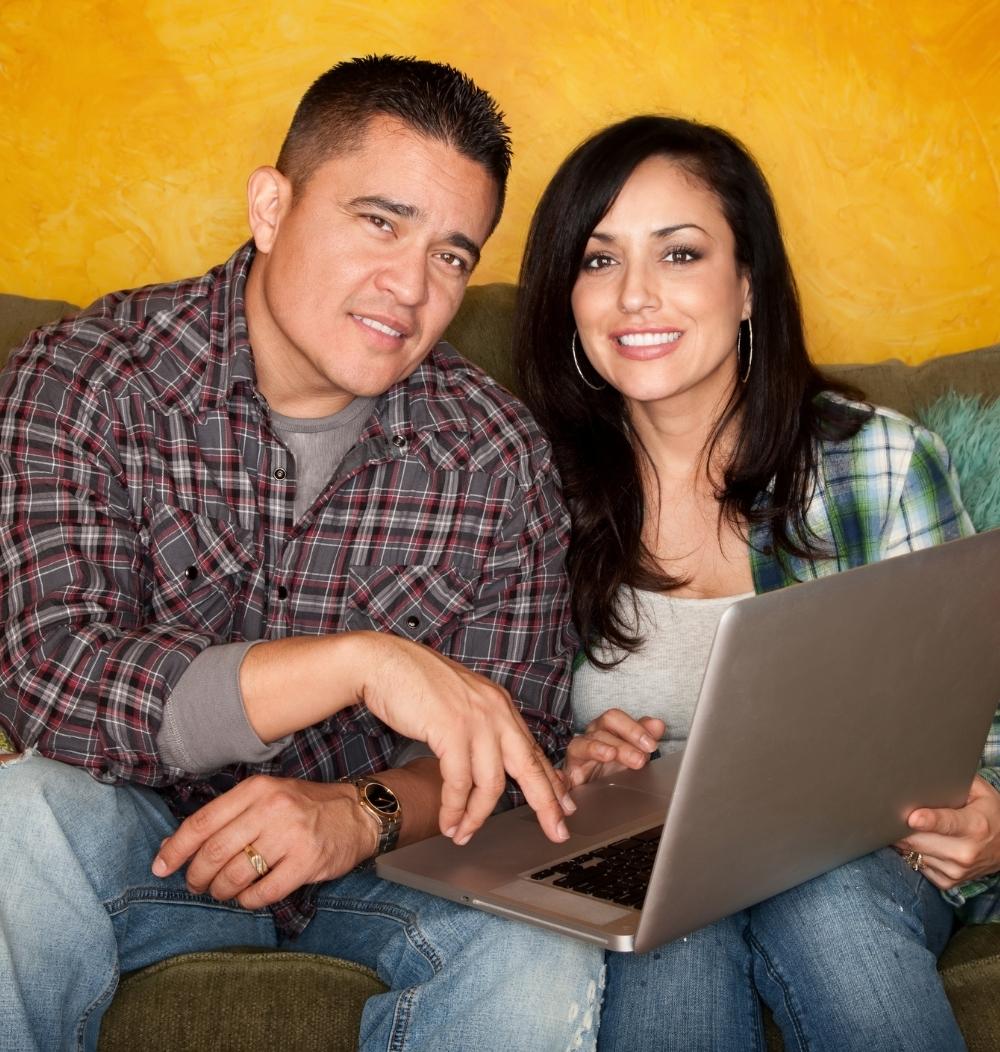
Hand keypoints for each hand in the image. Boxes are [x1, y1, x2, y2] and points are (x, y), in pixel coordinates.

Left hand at [151, 775, 372, 908]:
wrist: (357, 813)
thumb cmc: (304, 807)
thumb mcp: (266, 797)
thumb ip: (226, 816)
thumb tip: (174, 845)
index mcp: (257, 789)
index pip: (203, 821)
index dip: (175, 848)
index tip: (160, 867)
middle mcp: (272, 808)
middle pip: (214, 852)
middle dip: (196, 876)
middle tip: (195, 885)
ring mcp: (290, 836)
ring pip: (235, 875)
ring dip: (221, 891)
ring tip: (222, 891)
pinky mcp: (307, 862)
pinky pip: (263, 892)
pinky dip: (248, 901)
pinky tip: (248, 896)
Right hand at [353, 632, 573, 845]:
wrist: (383, 661)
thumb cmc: (414, 681)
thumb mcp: (460, 701)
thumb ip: (479, 725)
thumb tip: (486, 760)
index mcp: (500, 705)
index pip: (533, 749)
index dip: (550, 781)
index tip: (563, 805)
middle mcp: (496, 711)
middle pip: (529, 767)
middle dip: (546, 804)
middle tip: (556, 832)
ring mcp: (476, 721)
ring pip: (491, 784)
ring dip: (477, 817)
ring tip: (463, 834)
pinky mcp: (452, 730)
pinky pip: (460, 783)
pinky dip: (454, 808)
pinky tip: (449, 822)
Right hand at [564, 709, 664, 787]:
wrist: (595, 790)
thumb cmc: (612, 767)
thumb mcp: (633, 752)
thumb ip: (644, 737)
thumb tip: (658, 724)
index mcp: (605, 729)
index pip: (614, 718)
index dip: (633, 728)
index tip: (650, 744)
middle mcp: (590, 737)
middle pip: (601, 728)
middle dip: (622, 742)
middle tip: (639, 758)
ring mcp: (577, 755)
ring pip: (582, 744)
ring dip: (599, 749)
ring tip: (611, 755)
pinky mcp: (568, 775)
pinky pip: (561, 774)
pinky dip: (562, 777)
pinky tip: (572, 780)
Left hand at [893, 775, 999, 889]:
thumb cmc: (988, 814)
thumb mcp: (980, 792)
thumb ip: (955, 782)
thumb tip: (924, 775)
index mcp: (975, 826)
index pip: (947, 824)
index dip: (928, 821)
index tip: (912, 817)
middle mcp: (966, 852)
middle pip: (919, 840)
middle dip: (899, 826)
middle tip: (887, 813)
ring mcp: (956, 870)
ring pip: (912, 853)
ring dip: (902, 839)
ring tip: (902, 825)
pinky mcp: (947, 881)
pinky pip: (916, 864)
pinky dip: (912, 852)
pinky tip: (919, 841)